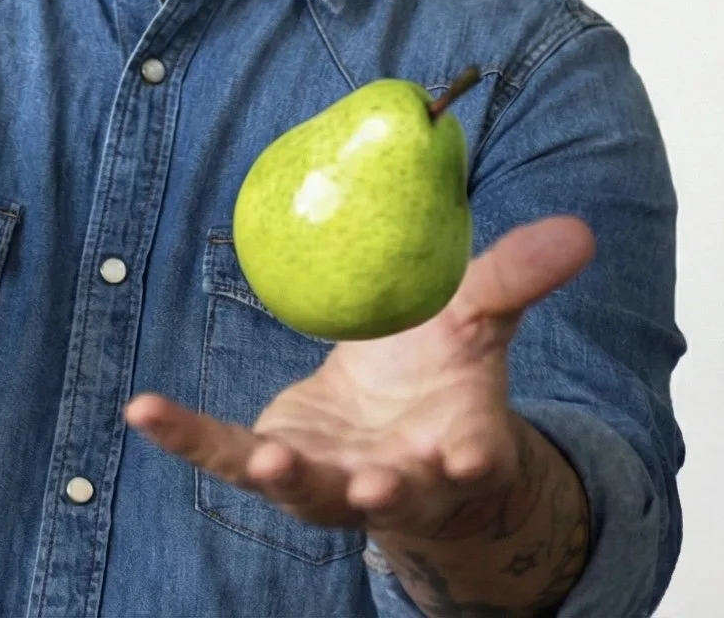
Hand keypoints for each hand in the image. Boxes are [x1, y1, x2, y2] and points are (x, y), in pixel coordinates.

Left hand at [128, 218, 594, 612]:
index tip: (466, 454)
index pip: (471, 457)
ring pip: (309, 488)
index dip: (468, 458)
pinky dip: (187, 437)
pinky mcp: (277, 460)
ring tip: (263, 459)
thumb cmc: (445, 369)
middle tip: (374, 483)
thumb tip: (579, 229)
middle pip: (392, 493)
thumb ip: (516, 276)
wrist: (403, 417)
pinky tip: (144, 409)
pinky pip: (224, 454)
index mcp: (458, 443)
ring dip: (287, 476)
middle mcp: (398, 477)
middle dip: (383, 490)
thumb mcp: (480, 318)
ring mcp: (333, 479)